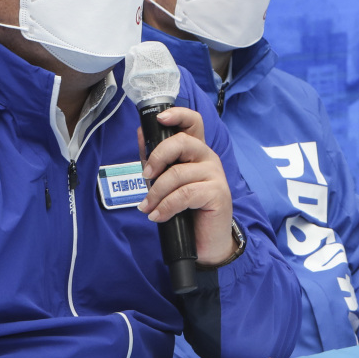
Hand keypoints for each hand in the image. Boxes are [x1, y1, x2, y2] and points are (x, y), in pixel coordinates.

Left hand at [138, 107, 236, 264]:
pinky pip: (184, 194)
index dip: (178, 115)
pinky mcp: (217, 193)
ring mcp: (215, 175)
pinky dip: (166, 207)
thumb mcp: (166, 181)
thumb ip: (155, 158)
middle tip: (146, 176)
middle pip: (183, 142)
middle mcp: (208, 158)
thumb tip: (141, 133)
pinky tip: (158, 216)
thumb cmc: (187, 209)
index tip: (160, 118)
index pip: (193, 122)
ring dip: (156, 193)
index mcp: (196, 151)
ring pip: (178, 174)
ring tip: (148, 208)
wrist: (205, 242)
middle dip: (158, 157)